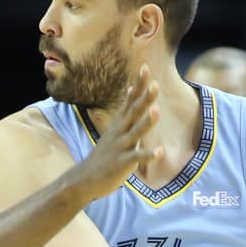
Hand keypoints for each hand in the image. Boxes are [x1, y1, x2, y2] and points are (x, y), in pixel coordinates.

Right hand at [69, 65, 163, 199]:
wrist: (85, 178)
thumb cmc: (104, 154)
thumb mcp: (114, 128)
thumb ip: (126, 110)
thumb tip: (132, 89)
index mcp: (119, 124)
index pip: (130, 100)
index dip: (139, 85)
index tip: (146, 68)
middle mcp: (120, 132)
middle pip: (134, 113)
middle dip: (144, 99)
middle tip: (155, 84)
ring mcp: (121, 147)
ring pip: (135, 133)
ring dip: (147, 122)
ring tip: (157, 111)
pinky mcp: (122, 163)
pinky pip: (137, 158)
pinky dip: (148, 155)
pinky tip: (160, 152)